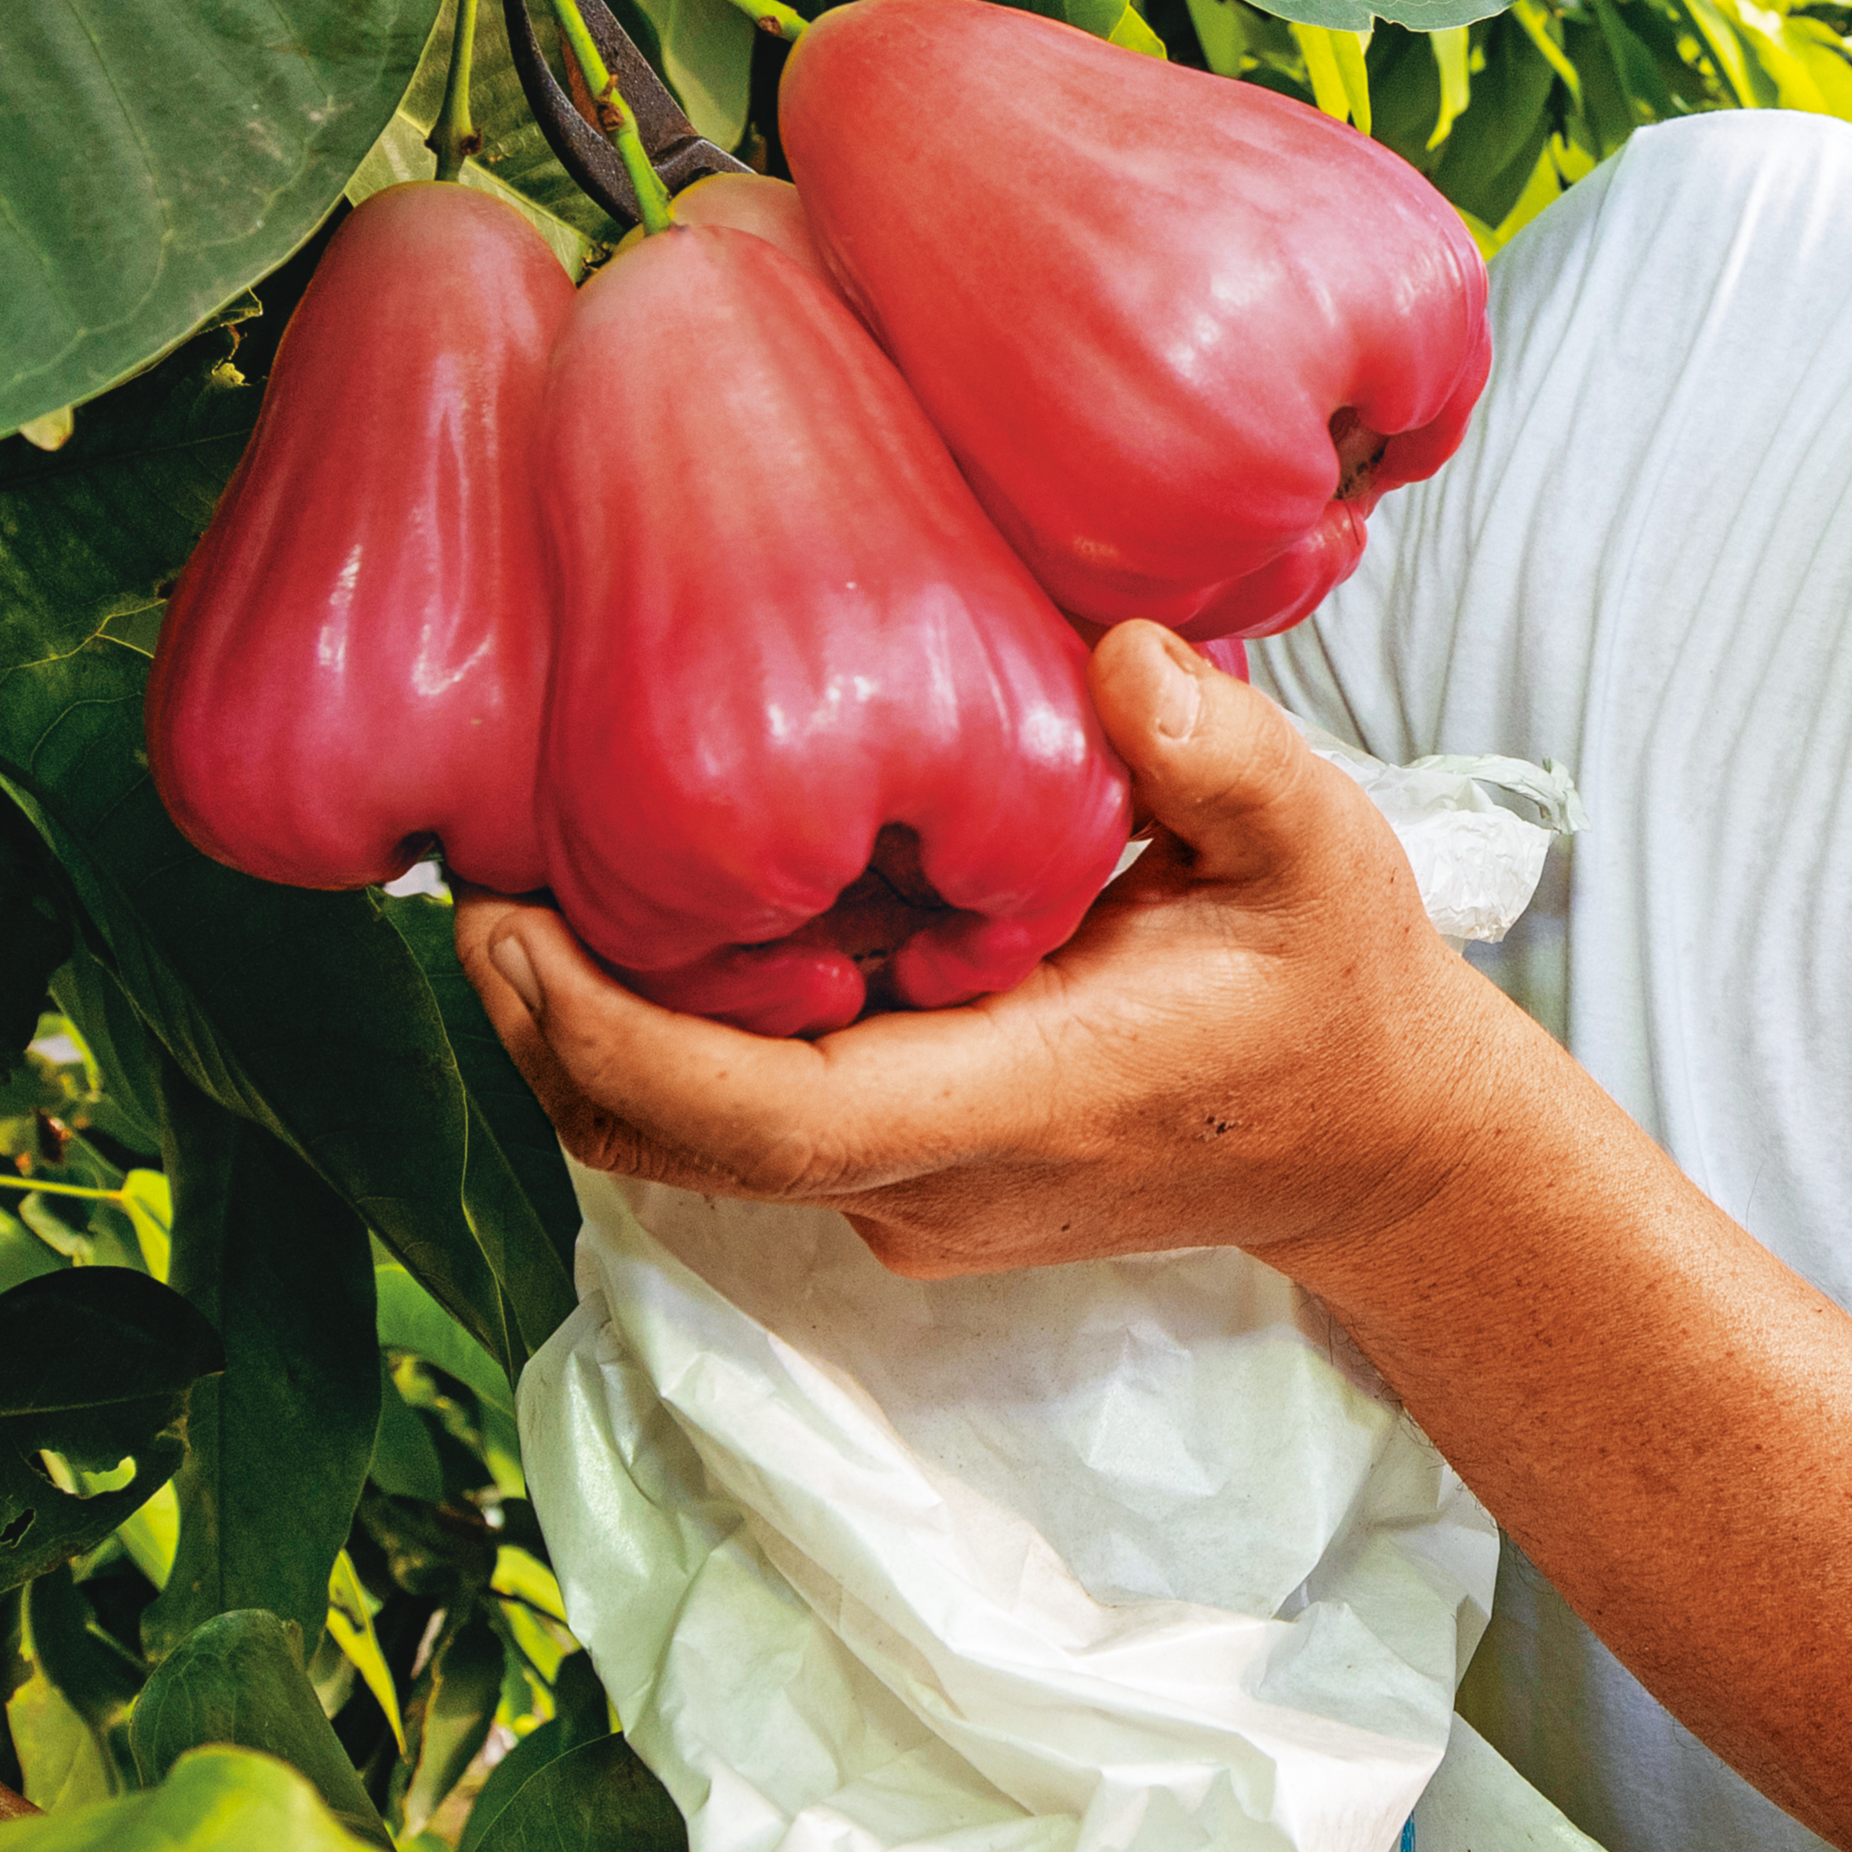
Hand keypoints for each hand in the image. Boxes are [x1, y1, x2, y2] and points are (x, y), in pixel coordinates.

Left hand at [456, 620, 1553, 1289]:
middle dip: (548, 1028)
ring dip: (593, 1036)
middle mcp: (929, 1181)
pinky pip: (744, 1127)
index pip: (759, 1117)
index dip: (609, 1040)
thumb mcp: (1322, 850)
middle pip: (676, 1146)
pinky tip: (646, 916)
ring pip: (693, 1146)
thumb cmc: (1341, 986)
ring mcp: (907, 1196)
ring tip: (525, 881)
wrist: (1378, 1147)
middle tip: (473, 879)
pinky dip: (670, 1040)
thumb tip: (1118, 655)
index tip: (509, 929)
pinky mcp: (901, 1177)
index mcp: (1015, 1102)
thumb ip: (1224, 756)